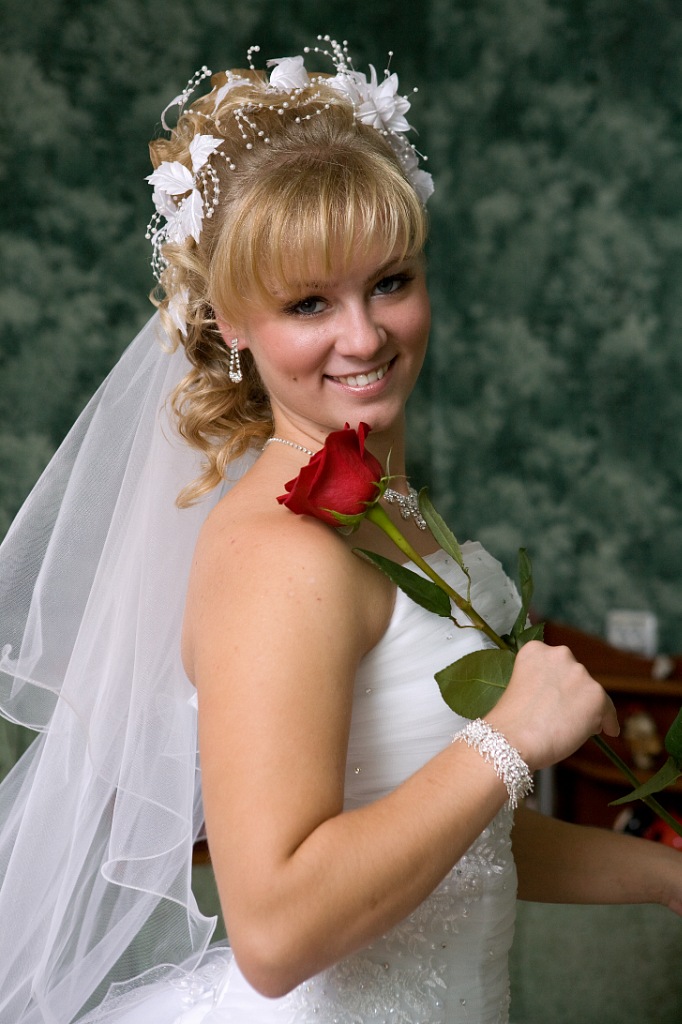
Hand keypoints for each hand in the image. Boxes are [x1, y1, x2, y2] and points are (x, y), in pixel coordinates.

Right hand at [487, 641, 619, 770]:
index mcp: (535, 650)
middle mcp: (560, 654)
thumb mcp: (521, 687)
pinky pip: (608, 711)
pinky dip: (608, 722)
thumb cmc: (511, 722)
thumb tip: (568, 699)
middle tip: (565, 713)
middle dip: (573, 692)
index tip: (556, 695)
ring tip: (575, 727)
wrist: (514, 739)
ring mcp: (580, 674)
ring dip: (586, 707)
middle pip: (575, 675)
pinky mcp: (596, 695)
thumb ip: (543, 683)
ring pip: (591, 693)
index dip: (557, 682)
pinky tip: (606, 731)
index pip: (555, 663)